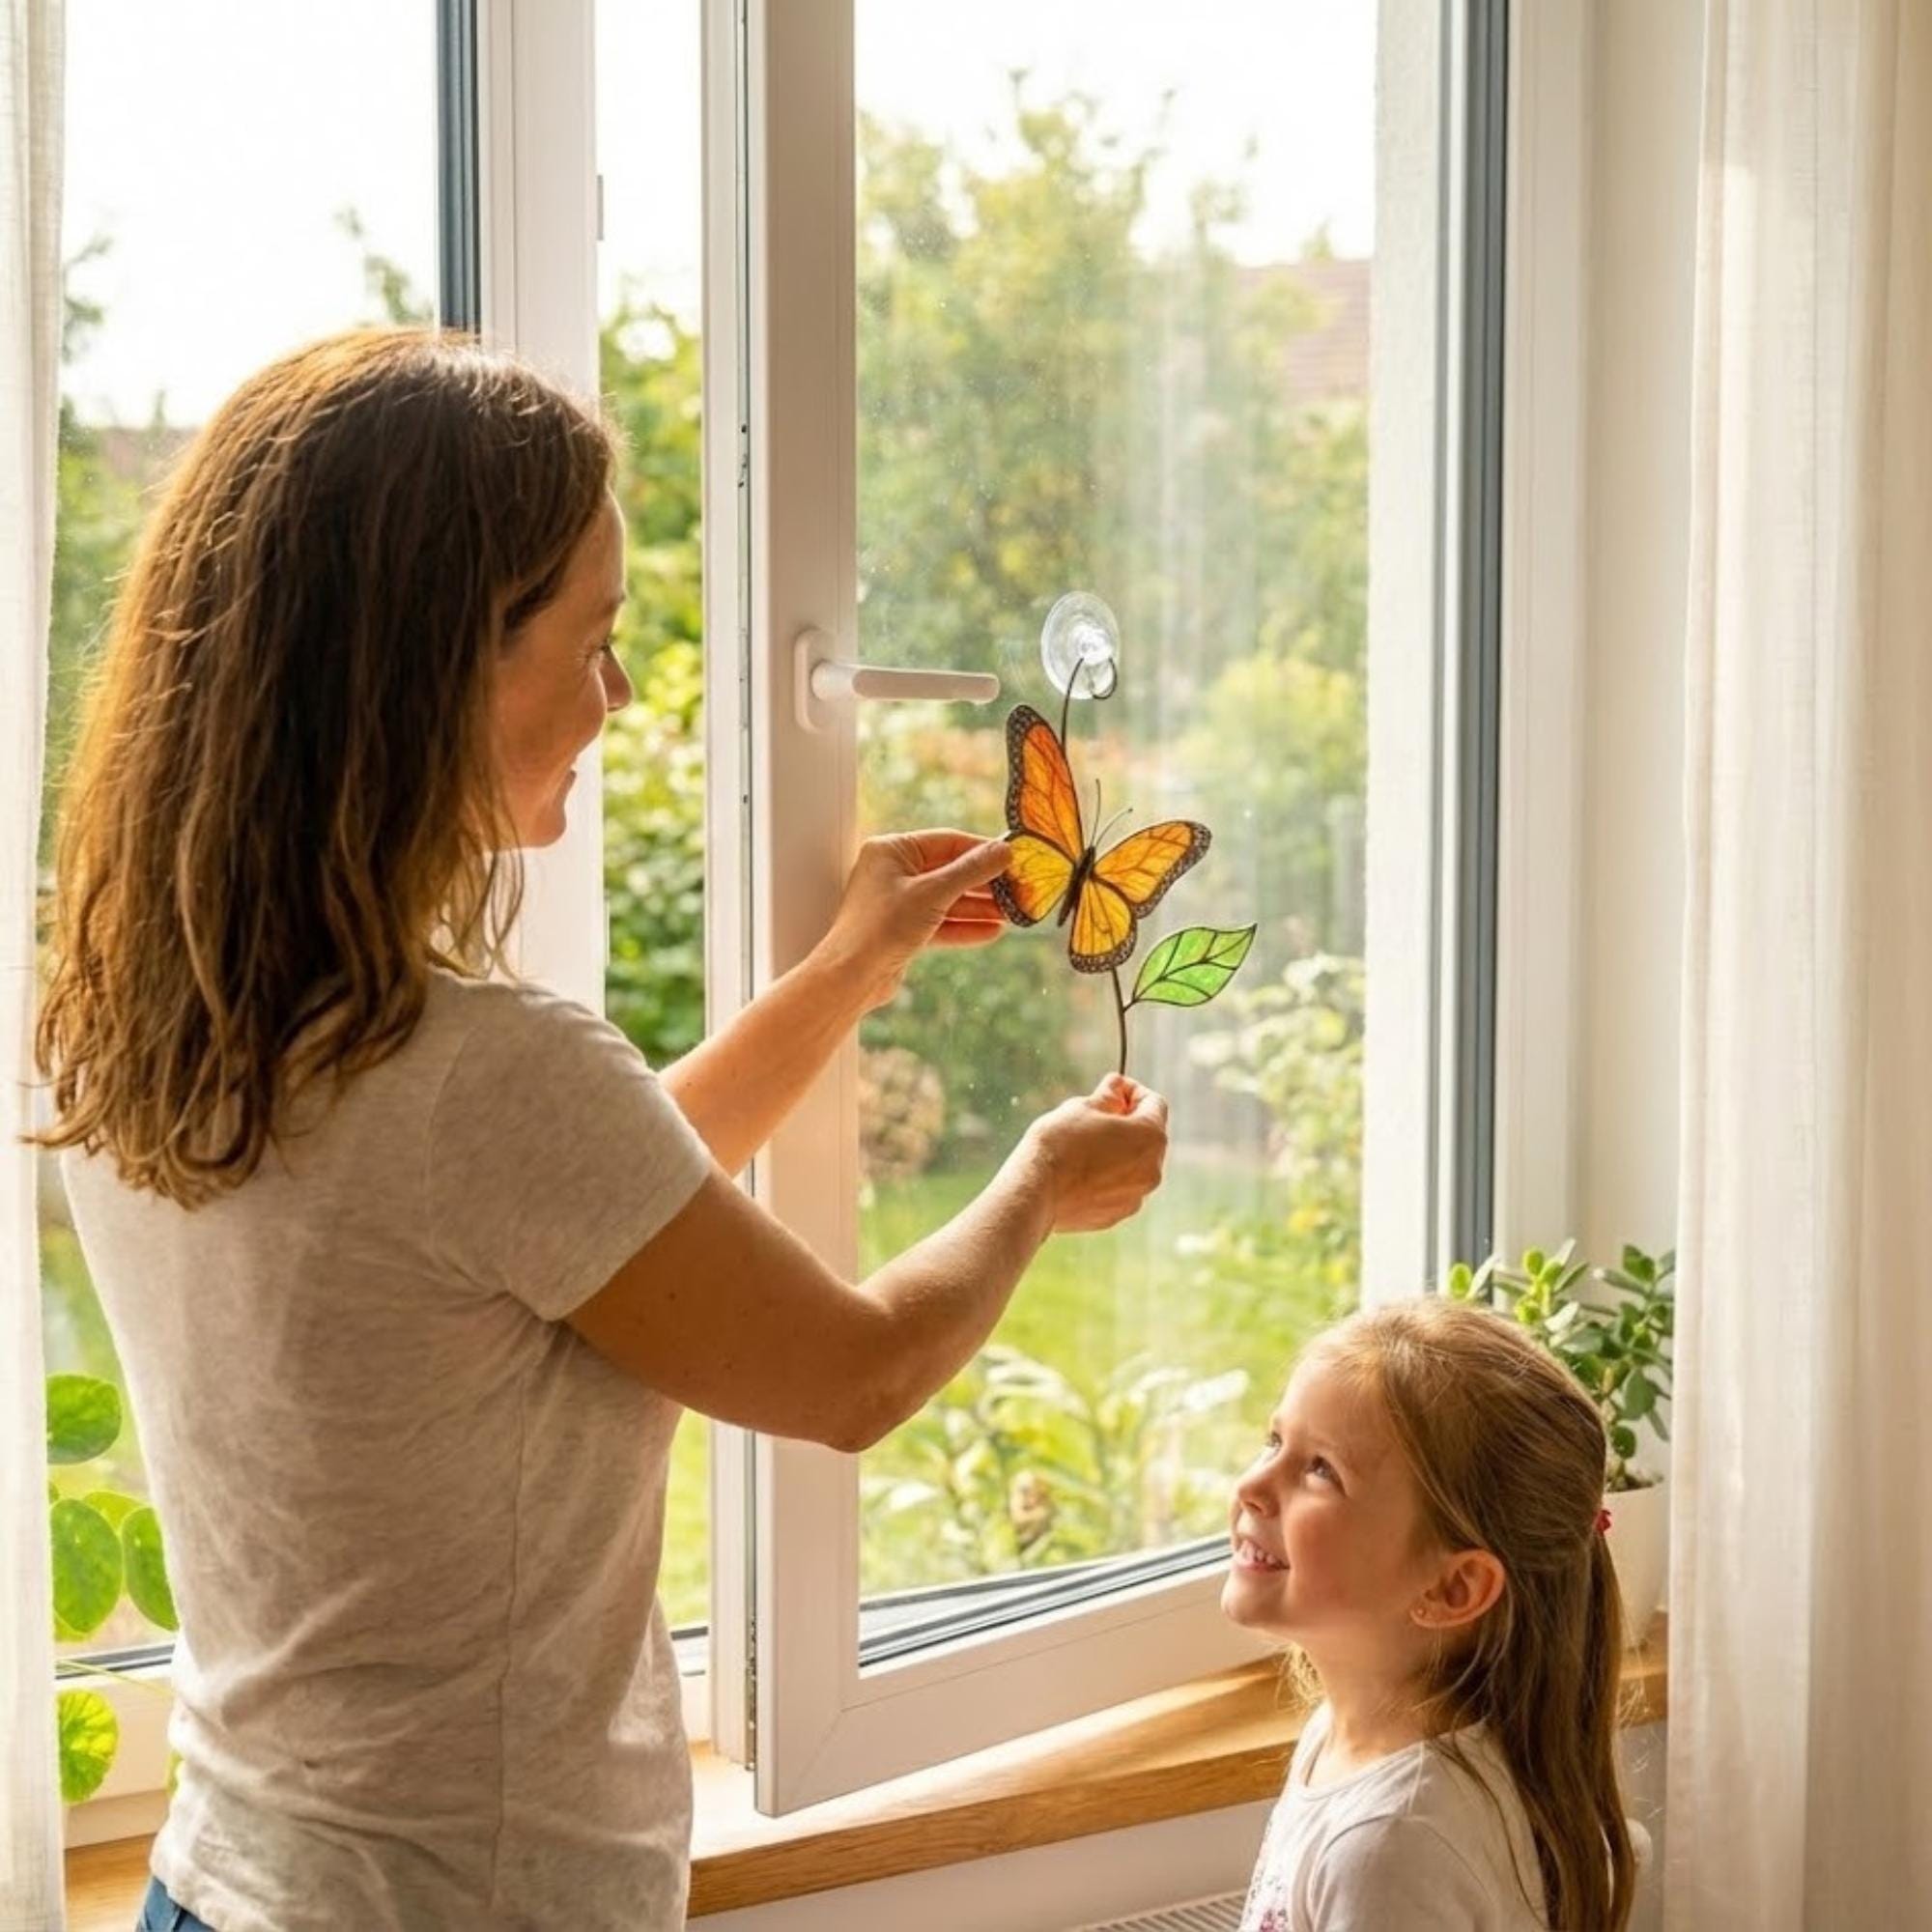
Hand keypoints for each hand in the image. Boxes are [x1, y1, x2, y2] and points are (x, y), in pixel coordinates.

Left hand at [817, 829, 1010, 1012]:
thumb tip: (1003, 851)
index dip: (983, 851)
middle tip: (1018, 889)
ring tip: (1011, 913)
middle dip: (984, 884)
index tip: (1014, 858)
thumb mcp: (933, 893)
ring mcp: (898, 902)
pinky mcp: (903, 930)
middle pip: (949, 871)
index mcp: (892, 851)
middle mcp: (892, 872)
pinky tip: (992, 932)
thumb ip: (971, 871)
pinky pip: (940, 922)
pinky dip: (964, 927)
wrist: (852, 977)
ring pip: (947, 899)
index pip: (947, 842)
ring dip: (979, 908)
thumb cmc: (882, 928)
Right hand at [1019, 1073, 1169, 1234]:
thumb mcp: (1083, 1107)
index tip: (1114, 1090)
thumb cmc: (1060, 1143)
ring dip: (1118, 1152)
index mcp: (1151, 1137)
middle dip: (1128, 1123)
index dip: (1133, 1091)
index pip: (1154, 1103)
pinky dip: (1107, 1178)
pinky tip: (1079, 1173)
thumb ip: (1108, 1095)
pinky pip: (1119, 1189)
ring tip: (1085, 1147)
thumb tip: (1116, 1087)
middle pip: (1148, 1137)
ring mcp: (1136, 1196)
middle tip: (1097, 1117)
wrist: (1035, 1191)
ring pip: (1134, 1166)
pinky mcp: (1117, 1214)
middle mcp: (1152, 1169)